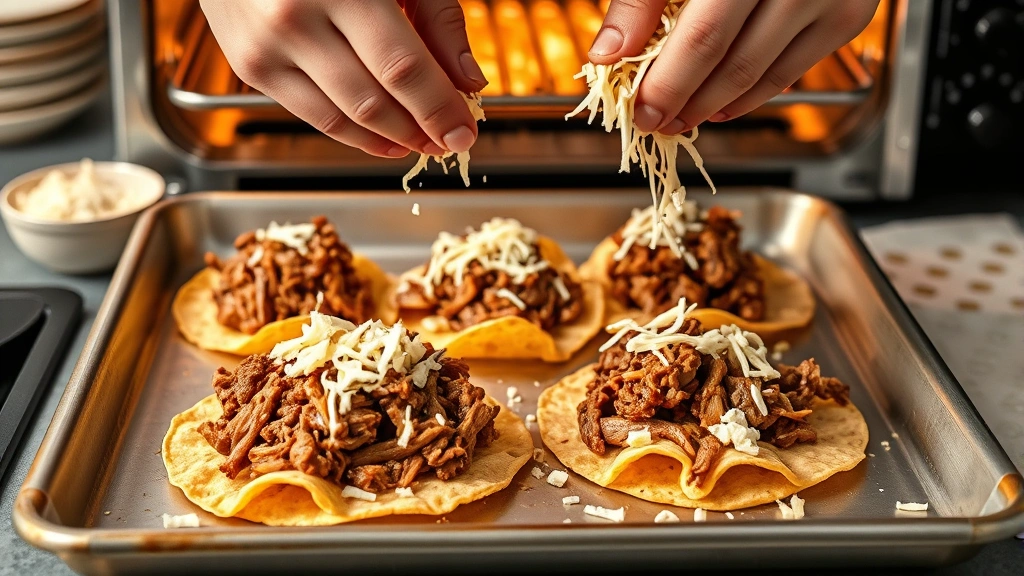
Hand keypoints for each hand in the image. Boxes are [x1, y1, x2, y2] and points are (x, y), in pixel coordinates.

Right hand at [199, 0, 487, 157]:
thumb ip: (436, 19)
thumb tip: (468, 81)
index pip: (402, 68)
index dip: (439, 109)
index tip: (464, 132)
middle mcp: (294, 18)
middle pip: (371, 102)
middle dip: (419, 131)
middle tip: (448, 139)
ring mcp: (265, 48)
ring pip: (340, 120)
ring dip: (389, 140)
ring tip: (420, 141)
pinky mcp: (249, 67)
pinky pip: (312, 115)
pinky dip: (352, 133)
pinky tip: (383, 136)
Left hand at [589, 0, 879, 133]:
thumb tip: (610, 53)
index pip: (703, 38)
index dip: (668, 83)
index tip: (641, 110)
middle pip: (735, 63)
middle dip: (688, 102)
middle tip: (657, 121)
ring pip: (764, 74)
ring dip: (717, 106)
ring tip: (683, 116)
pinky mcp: (849, 16)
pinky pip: (793, 71)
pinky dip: (753, 94)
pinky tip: (721, 102)